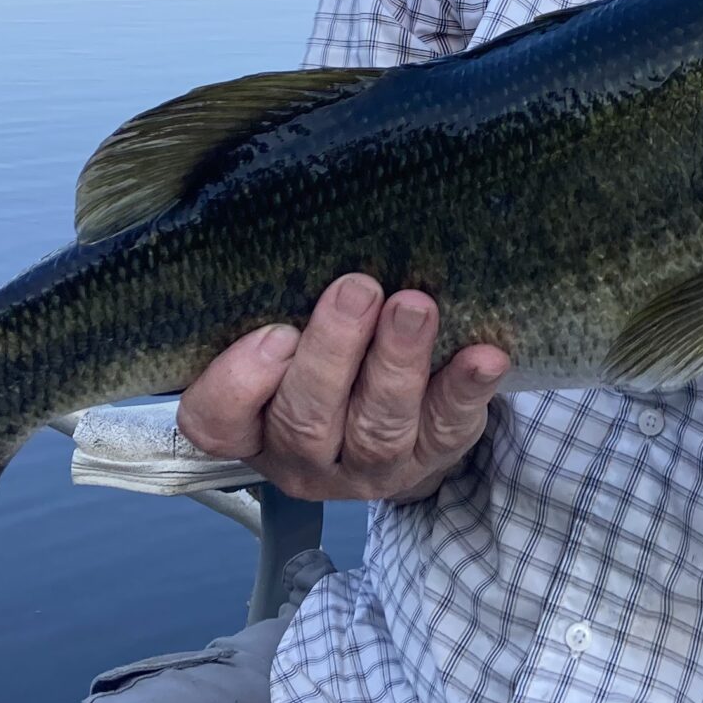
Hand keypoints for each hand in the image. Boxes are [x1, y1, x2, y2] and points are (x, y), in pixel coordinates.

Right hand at [177, 273, 509, 502]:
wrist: (399, 415)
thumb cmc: (325, 360)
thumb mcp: (288, 340)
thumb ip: (282, 308)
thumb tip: (309, 234)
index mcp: (252, 428)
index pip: (218, 421)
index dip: (240, 381)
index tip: (276, 331)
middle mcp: (302, 457)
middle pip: (305, 420)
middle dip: (333, 353)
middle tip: (358, 290)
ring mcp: (368, 468)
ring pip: (376, 429)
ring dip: (396, 364)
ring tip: (414, 307)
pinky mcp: (431, 457)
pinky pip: (447, 428)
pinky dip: (465, 389)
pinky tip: (484, 357)